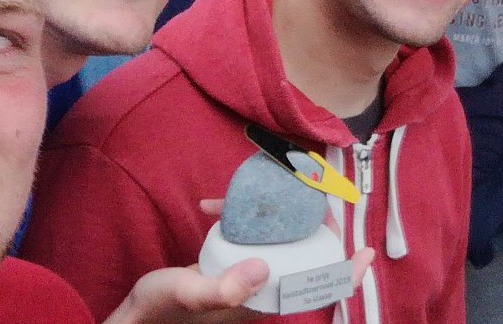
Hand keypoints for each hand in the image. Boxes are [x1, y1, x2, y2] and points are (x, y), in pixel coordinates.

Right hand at [105, 199, 375, 323]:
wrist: (137, 318)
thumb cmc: (162, 310)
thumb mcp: (188, 294)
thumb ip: (224, 288)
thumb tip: (263, 268)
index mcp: (262, 301)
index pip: (317, 289)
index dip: (345, 273)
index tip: (365, 251)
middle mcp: (262, 291)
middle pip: (302, 256)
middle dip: (301, 223)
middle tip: (294, 191)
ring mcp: (248, 280)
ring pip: (276, 245)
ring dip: (264, 217)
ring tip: (228, 200)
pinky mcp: (232, 269)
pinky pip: (252, 242)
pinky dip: (238, 220)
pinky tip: (211, 210)